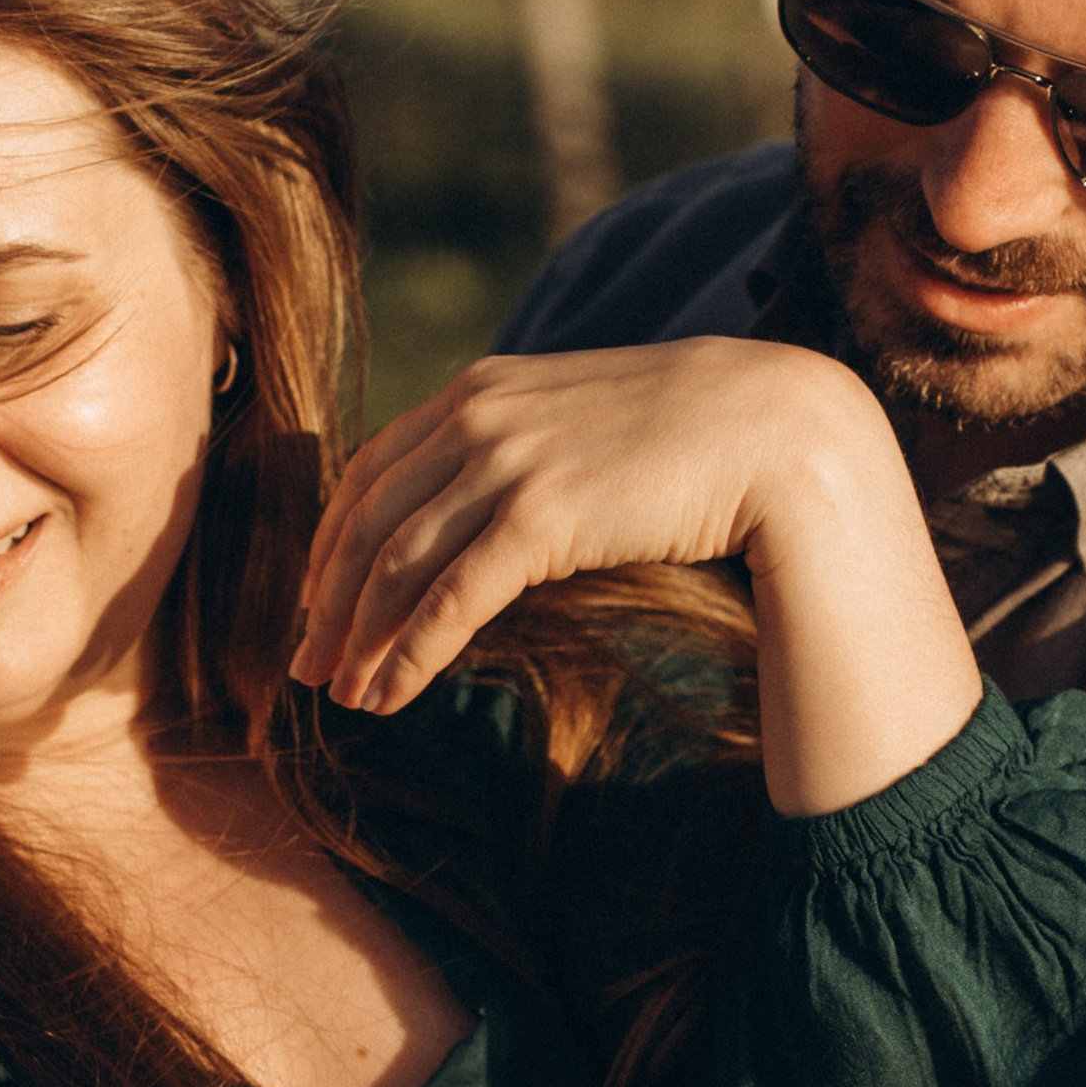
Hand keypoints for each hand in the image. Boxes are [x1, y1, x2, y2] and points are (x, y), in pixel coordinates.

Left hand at [290, 340, 977, 815]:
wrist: (779, 431)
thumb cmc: (696, 436)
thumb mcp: (587, 422)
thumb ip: (527, 445)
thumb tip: (494, 503)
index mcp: (481, 389)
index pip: (372, 470)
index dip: (332, 543)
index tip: (317, 603)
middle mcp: (479, 417)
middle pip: (365, 521)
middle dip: (328, 601)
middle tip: (307, 667)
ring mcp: (507, 463)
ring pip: (395, 565)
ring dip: (361, 640)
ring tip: (345, 696)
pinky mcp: (540, 517)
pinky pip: (449, 598)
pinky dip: (409, 654)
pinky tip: (390, 697)